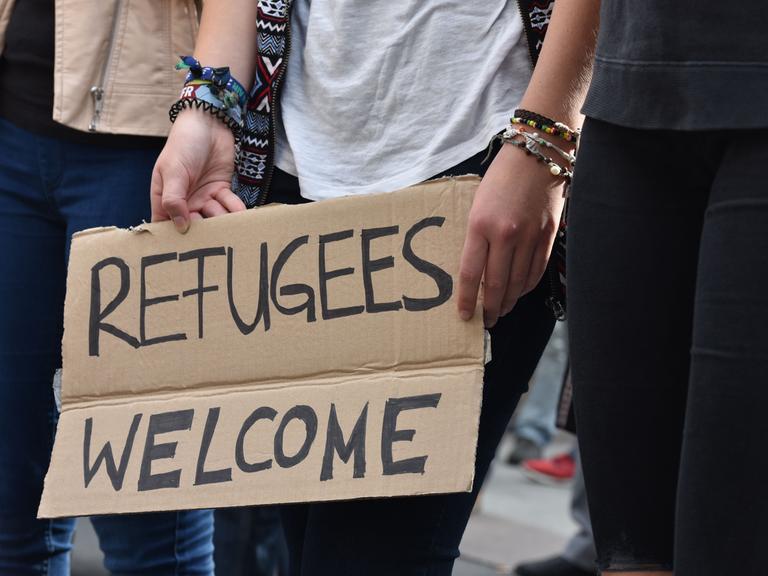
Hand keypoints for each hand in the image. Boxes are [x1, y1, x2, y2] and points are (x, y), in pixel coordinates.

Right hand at [151, 110, 245, 231]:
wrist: (208, 122)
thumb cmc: (183, 144)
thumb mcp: (173, 171)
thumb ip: (174, 199)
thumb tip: (180, 227)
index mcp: (166, 197)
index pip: (166, 225)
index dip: (173, 239)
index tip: (183, 252)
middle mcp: (185, 201)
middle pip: (194, 226)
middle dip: (204, 233)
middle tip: (215, 243)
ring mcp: (204, 196)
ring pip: (214, 217)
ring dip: (222, 222)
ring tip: (230, 229)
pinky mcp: (222, 189)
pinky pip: (230, 205)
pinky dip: (236, 211)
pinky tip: (242, 217)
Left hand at [457, 143, 565, 326]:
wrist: (537, 153)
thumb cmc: (501, 177)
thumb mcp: (477, 204)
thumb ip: (477, 236)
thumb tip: (475, 270)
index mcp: (480, 224)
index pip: (470, 273)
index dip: (466, 299)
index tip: (464, 315)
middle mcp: (505, 234)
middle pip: (495, 284)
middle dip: (489, 308)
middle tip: (485, 322)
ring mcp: (529, 236)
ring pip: (517, 283)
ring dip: (508, 302)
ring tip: (501, 311)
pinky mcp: (547, 235)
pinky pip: (536, 271)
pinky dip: (526, 286)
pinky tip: (519, 293)